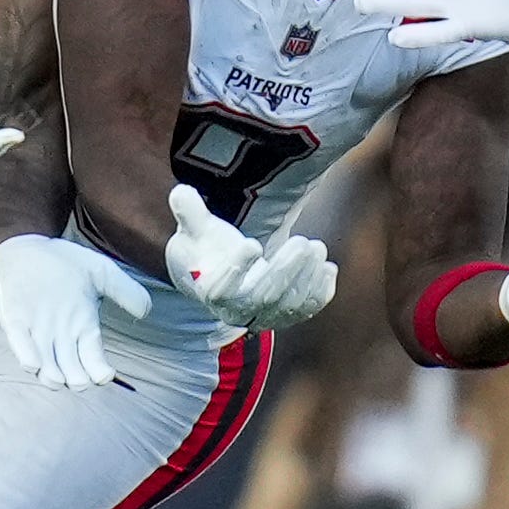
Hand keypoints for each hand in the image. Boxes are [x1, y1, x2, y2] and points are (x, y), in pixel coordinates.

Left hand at [0, 234, 150, 388]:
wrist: (26, 244)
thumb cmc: (64, 260)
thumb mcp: (101, 272)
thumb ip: (125, 291)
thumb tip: (145, 311)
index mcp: (82, 327)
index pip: (93, 358)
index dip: (99, 371)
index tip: (104, 375)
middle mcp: (60, 334)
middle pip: (70, 368)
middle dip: (75, 379)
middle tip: (79, 380)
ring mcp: (35, 329)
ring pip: (45, 363)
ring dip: (51, 374)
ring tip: (57, 378)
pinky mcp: (13, 319)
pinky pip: (19, 341)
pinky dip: (26, 354)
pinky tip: (32, 363)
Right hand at [165, 185, 338, 331]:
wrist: (224, 273)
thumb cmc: (208, 247)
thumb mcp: (195, 229)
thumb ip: (189, 212)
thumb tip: (182, 193)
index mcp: (210, 291)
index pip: (220, 289)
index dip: (237, 269)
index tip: (253, 244)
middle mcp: (237, 310)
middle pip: (262, 298)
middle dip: (285, 270)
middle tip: (302, 242)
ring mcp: (264, 315)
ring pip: (288, 305)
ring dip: (307, 277)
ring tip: (316, 247)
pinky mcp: (287, 314)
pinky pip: (306, 309)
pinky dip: (320, 292)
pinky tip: (327, 266)